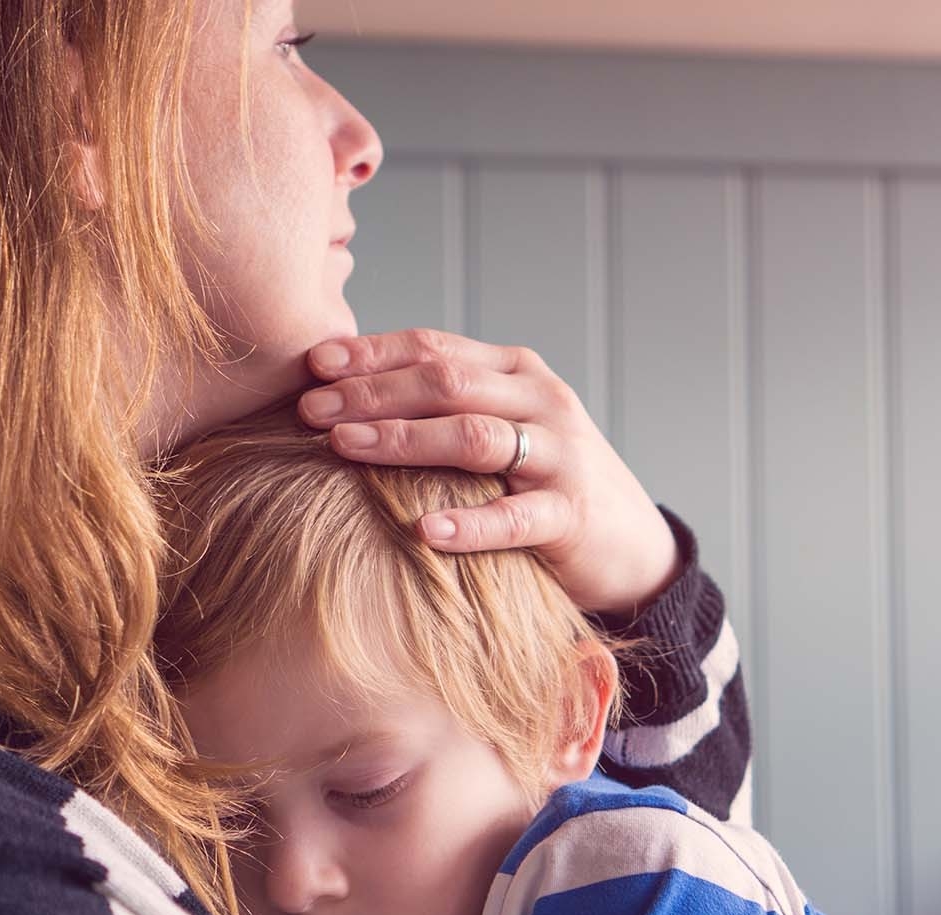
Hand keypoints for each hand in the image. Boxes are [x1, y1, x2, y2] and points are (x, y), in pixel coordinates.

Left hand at [296, 329, 679, 613]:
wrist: (630, 542)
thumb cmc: (543, 481)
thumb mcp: (500, 425)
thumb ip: (444, 404)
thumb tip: (341, 392)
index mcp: (515, 371)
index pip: (434, 346)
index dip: (371, 352)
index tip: (313, 364)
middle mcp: (540, 400)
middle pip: (445, 382)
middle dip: (371, 392)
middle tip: (310, 409)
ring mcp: (560, 455)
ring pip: (474, 435)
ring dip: (404, 439)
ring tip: (345, 447)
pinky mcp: (572, 514)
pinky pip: (515, 517)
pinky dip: (470, 523)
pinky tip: (425, 532)